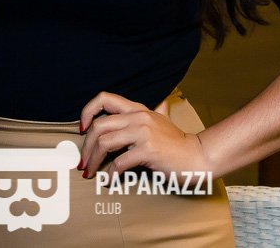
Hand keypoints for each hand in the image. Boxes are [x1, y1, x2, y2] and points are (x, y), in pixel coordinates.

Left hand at [77, 92, 210, 179]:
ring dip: (93, 161)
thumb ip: (156, 112)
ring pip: (104, 143)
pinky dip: (110, 174)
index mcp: (137, 109)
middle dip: (86, 147)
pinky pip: (119, 163)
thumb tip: (162, 103)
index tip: (82, 129)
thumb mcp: (163, 121)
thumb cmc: (178, 143)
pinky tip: (109, 180)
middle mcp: (138, 117)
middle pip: (98, 126)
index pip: (104, 98)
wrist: (197, 156)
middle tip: (83, 162)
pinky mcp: (147, 150)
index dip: (87, 111)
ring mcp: (143, 133)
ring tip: (90, 172)